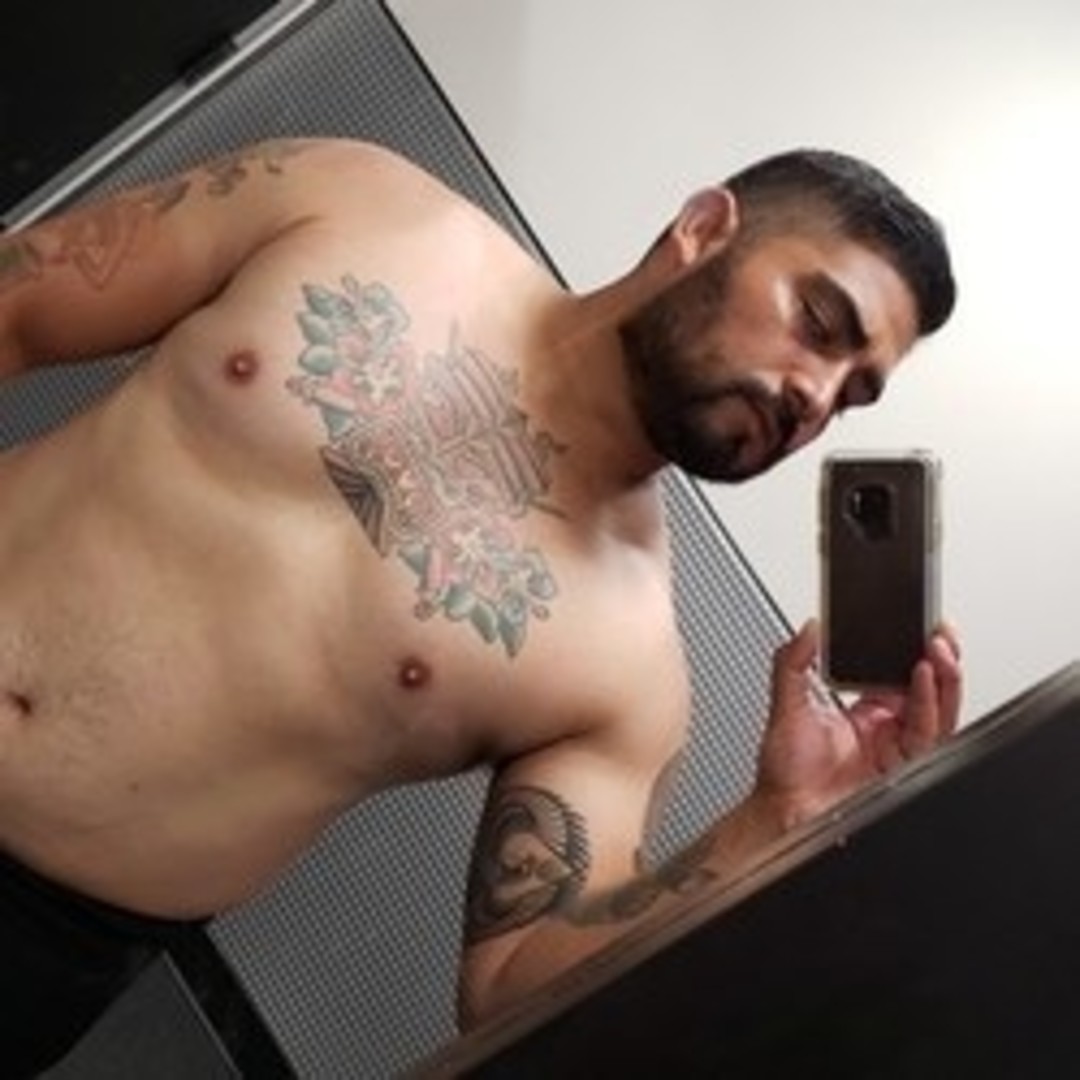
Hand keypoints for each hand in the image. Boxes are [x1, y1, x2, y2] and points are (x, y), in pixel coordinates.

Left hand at [753, 619, 962, 827]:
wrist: (785, 812)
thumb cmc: (784, 772)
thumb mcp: (785, 704)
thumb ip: (792, 662)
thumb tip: (808, 629)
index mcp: (862, 711)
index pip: (897, 673)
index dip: (910, 650)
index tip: (914, 625)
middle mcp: (885, 728)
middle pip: (926, 688)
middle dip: (938, 657)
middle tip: (937, 631)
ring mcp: (897, 747)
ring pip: (938, 708)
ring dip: (943, 675)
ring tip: (936, 648)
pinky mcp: (904, 766)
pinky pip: (929, 732)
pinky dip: (931, 702)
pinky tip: (923, 676)